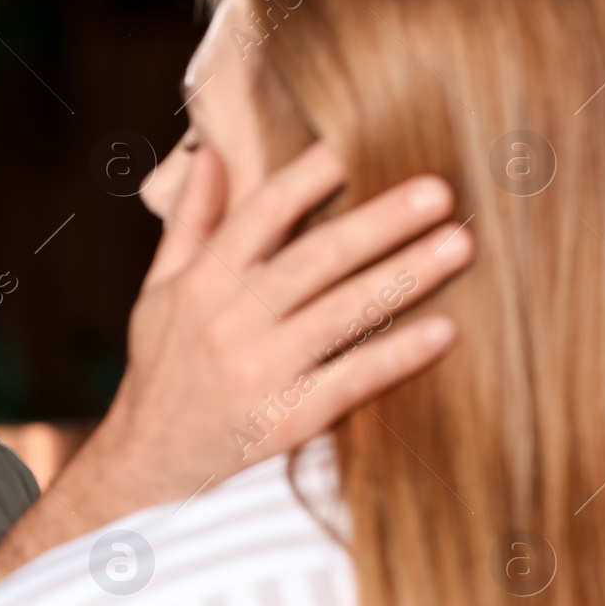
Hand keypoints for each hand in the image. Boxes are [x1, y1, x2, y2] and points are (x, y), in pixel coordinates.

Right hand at [63, 137, 473, 515]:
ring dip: (404, 277)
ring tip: (458, 246)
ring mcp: (259, 373)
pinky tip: (444, 333)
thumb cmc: (162, 365)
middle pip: (315, 258)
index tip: (354, 144)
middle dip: (380, 221)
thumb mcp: (159, 289)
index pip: (260, 214)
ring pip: (341, 314)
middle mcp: (228, 321)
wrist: (146, 461)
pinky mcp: (285, 421)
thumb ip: (191, 223)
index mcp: (202, 282)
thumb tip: (213, 155)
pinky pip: (350, 381)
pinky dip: (397, 357)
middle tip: (439, 190)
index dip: (307, 177)